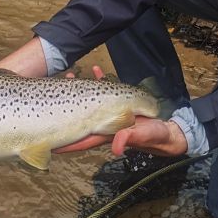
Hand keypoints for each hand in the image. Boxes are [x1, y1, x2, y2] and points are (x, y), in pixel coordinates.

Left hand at [52, 67, 187, 157]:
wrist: (168, 130)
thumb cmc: (155, 135)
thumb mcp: (144, 136)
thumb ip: (129, 138)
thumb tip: (116, 147)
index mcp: (106, 134)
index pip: (81, 137)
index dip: (65, 139)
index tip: (48, 139)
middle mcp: (104, 124)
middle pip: (79, 117)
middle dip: (65, 109)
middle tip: (53, 93)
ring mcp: (110, 114)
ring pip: (89, 102)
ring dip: (79, 89)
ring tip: (70, 76)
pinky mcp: (119, 105)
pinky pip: (105, 91)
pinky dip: (99, 81)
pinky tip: (95, 70)